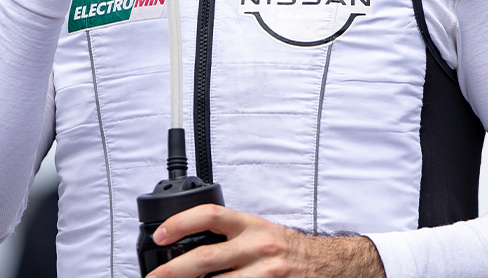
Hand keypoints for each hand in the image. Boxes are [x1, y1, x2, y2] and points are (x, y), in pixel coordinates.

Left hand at [148, 204, 385, 277]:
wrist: (327, 266)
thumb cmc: (287, 248)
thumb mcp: (258, 232)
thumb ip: (229, 237)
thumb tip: (190, 247)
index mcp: (250, 225)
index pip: (210, 215)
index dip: (181, 223)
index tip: (160, 235)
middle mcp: (257, 247)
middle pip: (206, 258)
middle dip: (174, 271)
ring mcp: (265, 273)